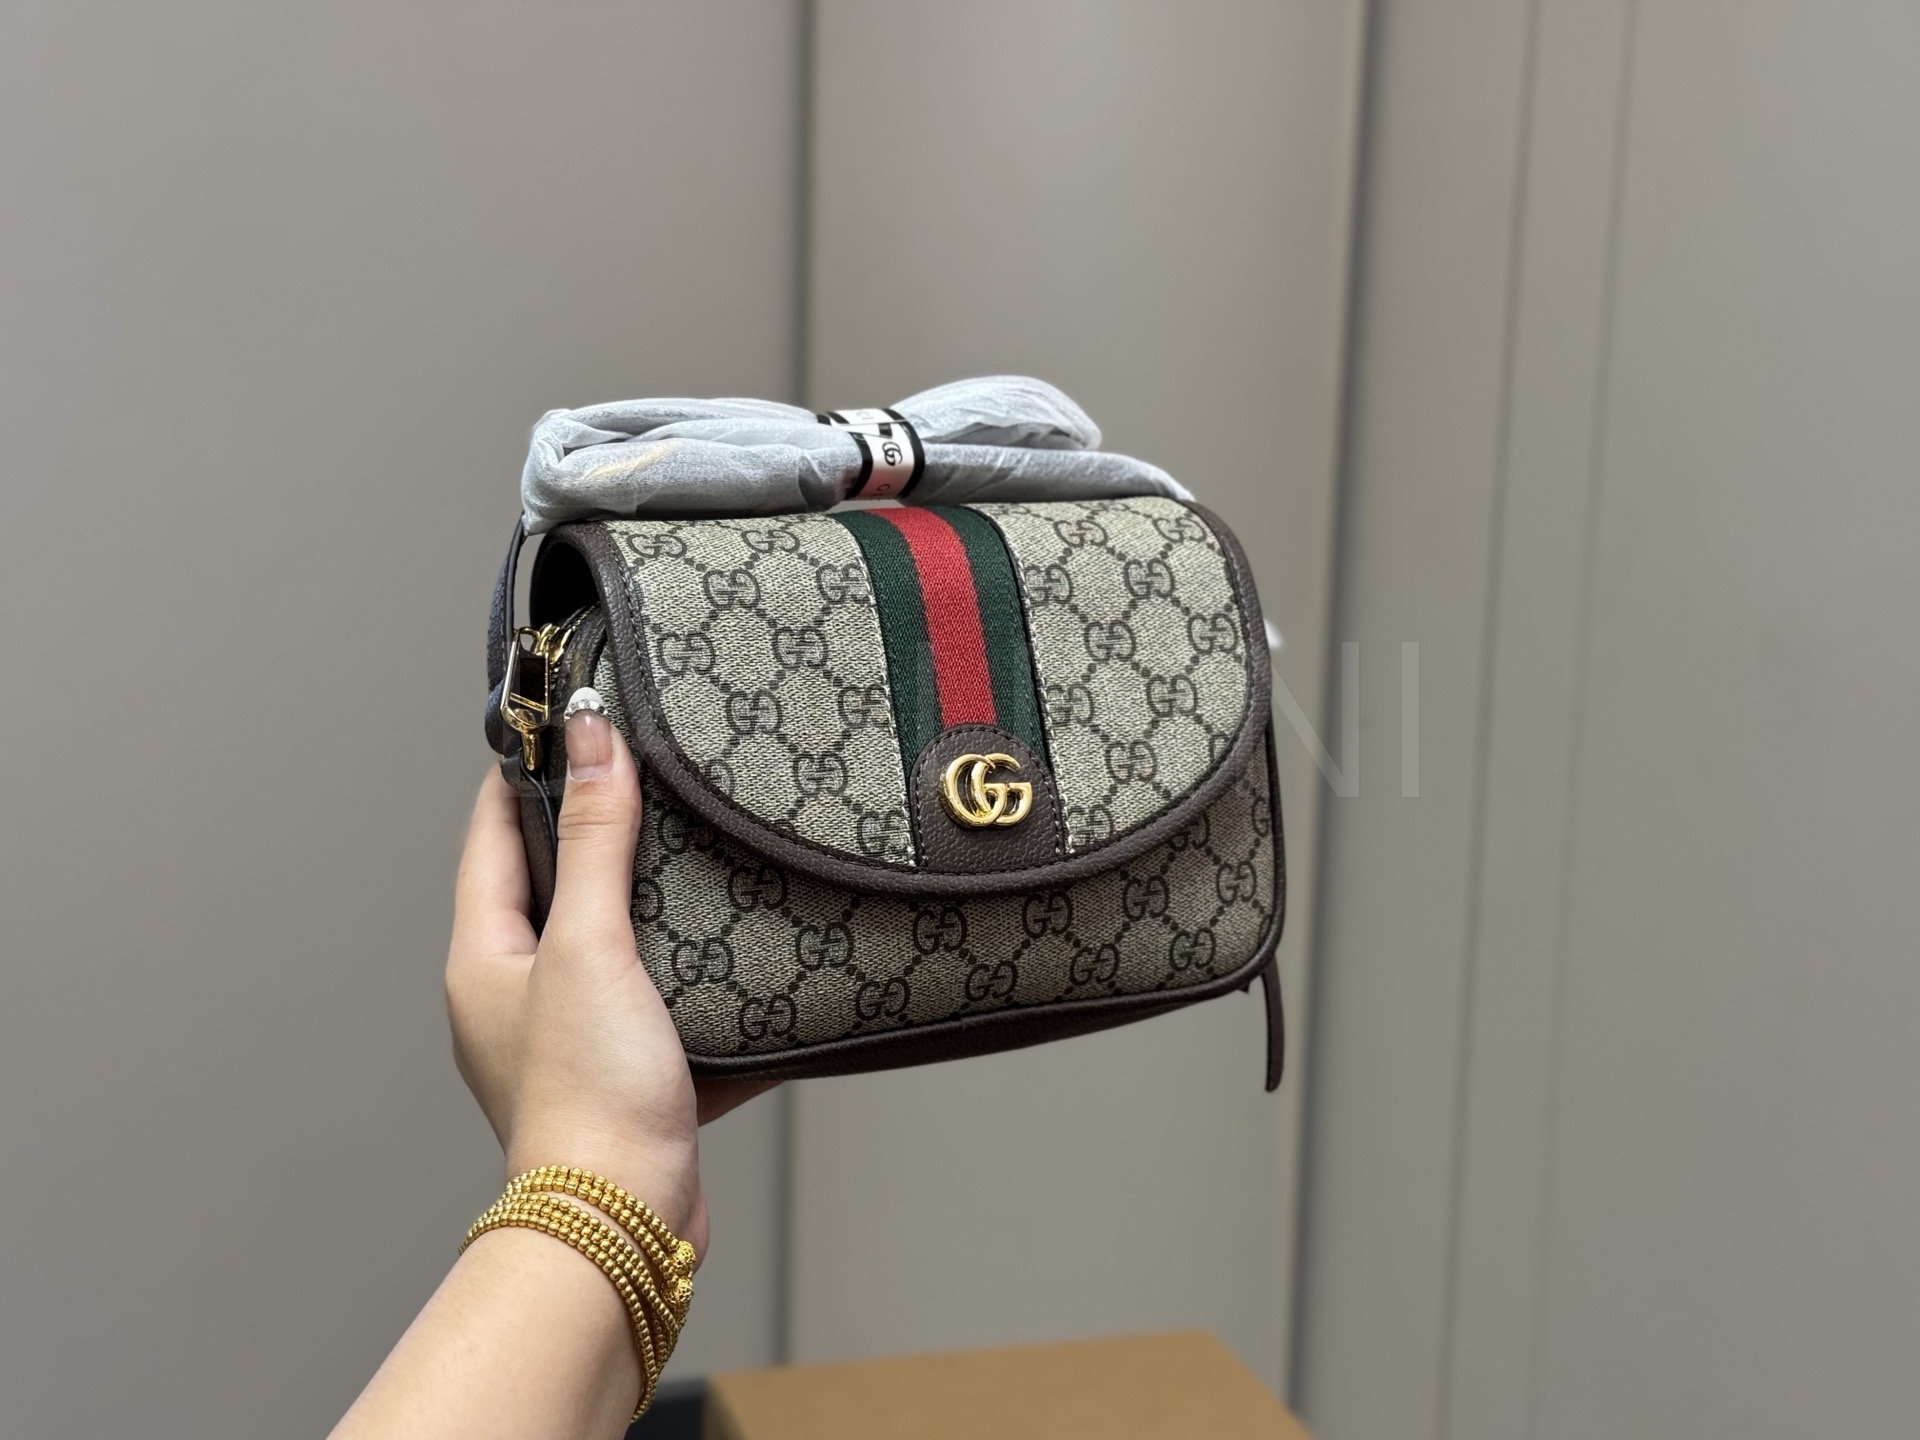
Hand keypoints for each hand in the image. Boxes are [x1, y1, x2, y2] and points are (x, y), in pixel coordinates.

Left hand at [445, 699, 773, 1258]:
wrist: (627, 1217)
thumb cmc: (587, 1097)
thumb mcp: (590, 945)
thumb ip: (594, 839)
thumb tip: (591, 740)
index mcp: (483, 955)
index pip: (491, 833)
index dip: (526, 772)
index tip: (568, 721)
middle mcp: (514, 994)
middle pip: (551, 885)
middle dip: (596, 829)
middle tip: (647, 773)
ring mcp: (568, 1036)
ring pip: (611, 944)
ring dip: (650, 902)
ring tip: (699, 850)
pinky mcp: (623, 1074)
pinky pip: (659, 1003)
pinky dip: (693, 974)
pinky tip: (736, 950)